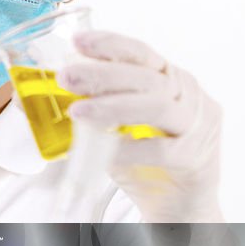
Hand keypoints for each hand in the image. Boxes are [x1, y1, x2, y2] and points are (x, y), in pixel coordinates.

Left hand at [57, 30, 222, 222]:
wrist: (178, 205)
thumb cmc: (145, 160)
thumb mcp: (119, 126)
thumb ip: (97, 106)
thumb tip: (47, 95)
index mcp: (169, 78)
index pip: (140, 52)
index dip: (109, 44)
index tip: (78, 41)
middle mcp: (188, 95)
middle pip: (146, 77)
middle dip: (102, 75)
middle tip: (66, 77)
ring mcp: (197, 124)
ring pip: (156, 106)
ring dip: (112, 107)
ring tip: (77, 112)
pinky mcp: (195, 157)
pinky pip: (159, 149)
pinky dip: (129, 149)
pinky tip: (106, 151)